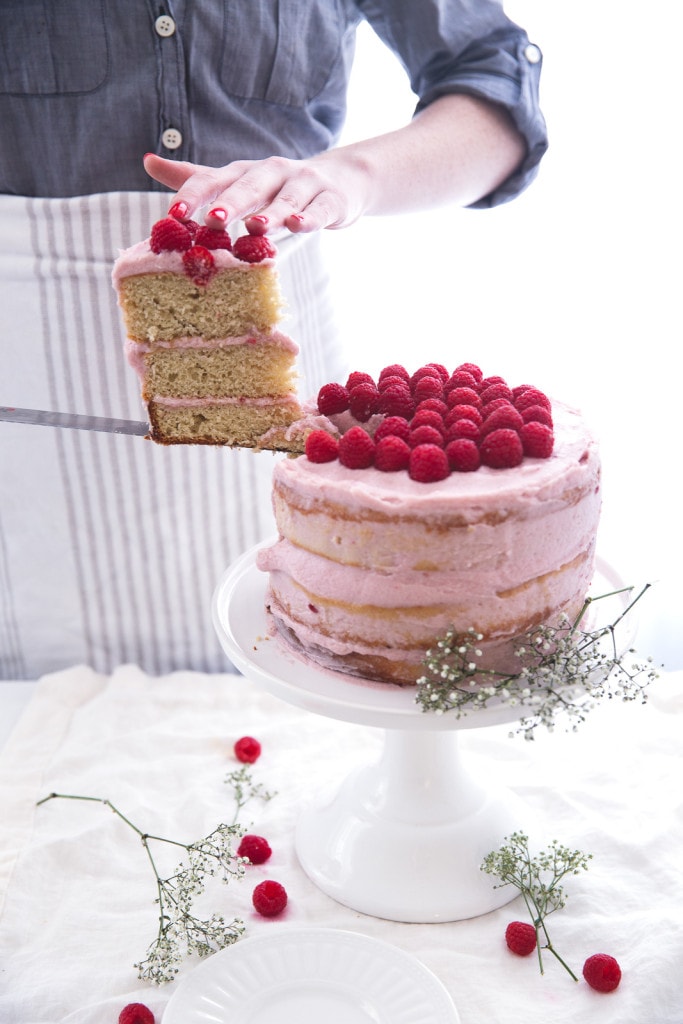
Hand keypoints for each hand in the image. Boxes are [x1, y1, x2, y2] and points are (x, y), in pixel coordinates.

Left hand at [143, 151, 372, 234]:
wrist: (341, 180)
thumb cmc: (279, 187)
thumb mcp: (237, 181)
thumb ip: (196, 177)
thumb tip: (147, 160)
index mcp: (245, 172)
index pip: (215, 180)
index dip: (194, 195)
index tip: (173, 212)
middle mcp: (272, 173)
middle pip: (249, 186)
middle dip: (231, 202)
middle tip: (212, 219)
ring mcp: (303, 185)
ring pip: (286, 199)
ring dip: (272, 212)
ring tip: (256, 226)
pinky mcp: (330, 201)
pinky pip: (319, 210)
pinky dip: (310, 218)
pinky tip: (300, 226)